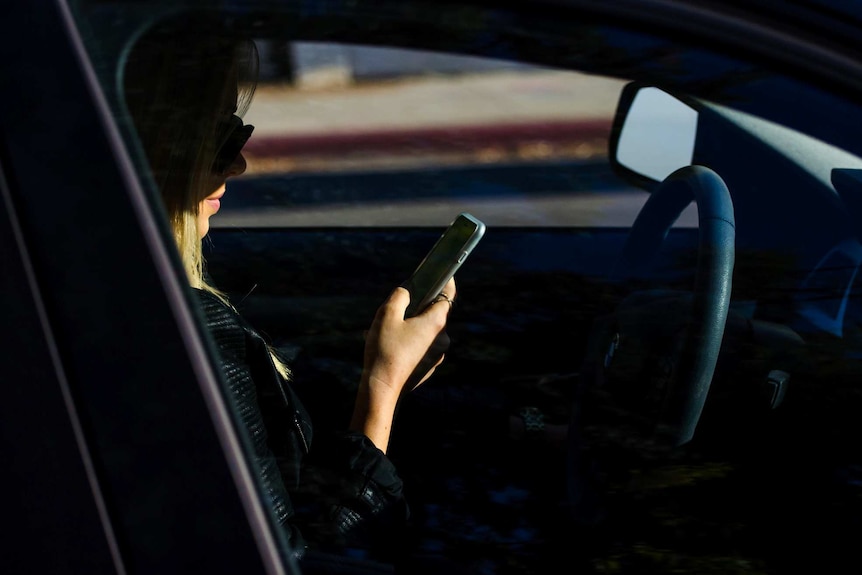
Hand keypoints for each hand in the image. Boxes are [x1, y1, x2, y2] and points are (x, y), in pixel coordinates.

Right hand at [350, 278, 455, 450]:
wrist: (382, 388)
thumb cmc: (384, 350)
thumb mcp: (386, 315)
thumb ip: (399, 296)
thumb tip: (406, 291)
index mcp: (436, 323)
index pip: (447, 296)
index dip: (444, 282)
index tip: (442, 273)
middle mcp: (442, 339)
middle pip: (433, 314)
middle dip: (417, 307)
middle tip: (398, 306)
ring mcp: (437, 355)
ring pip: (425, 332)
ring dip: (410, 326)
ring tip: (385, 330)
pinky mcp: (429, 367)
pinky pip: (422, 347)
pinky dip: (410, 341)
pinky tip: (389, 346)